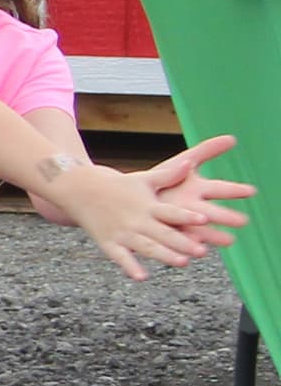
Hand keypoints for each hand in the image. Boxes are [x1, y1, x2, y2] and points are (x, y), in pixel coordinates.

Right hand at [37, 159, 227, 280]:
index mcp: (148, 205)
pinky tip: (141, 277)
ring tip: (183, 262)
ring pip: (147, 247)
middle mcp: (137, 220)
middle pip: (164, 233)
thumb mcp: (144, 179)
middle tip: (202, 251)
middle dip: (183, 243)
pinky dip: (130, 267)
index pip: (171, 212)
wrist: (79, 188)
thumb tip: (190, 163)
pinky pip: (120, 257)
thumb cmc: (117, 185)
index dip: (187, 216)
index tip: (204, 219)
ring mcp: (122, 232)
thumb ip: (169, 175)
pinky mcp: (108, 242)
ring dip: (165, 255)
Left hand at [138, 134, 258, 251]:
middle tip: (242, 220)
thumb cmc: (164, 180)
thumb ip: (205, 151)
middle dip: (226, 216)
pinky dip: (185, 242)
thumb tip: (232, 138)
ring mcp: (181, 222)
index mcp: (199, 190)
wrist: (134, 197)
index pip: (220, 189)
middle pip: (212, 212)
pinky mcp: (167, 234)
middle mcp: (193, 207)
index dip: (235, 190)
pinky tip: (194, 247)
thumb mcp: (182, 162)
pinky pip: (177, 239)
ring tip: (227, 241)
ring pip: (199, 229)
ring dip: (212, 236)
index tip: (250, 191)